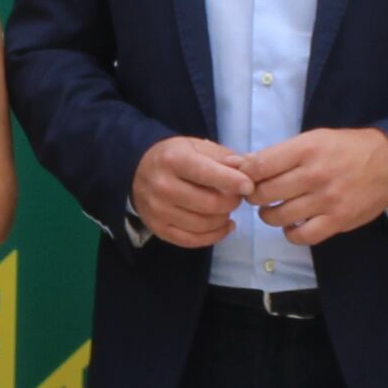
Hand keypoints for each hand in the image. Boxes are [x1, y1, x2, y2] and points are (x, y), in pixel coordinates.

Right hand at [128, 136, 249, 249]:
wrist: (137, 170)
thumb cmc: (174, 157)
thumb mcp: (196, 146)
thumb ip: (224, 157)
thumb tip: (247, 168)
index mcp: (173, 160)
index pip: (206, 174)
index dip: (232, 181)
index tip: (249, 186)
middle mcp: (162, 186)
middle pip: (209, 204)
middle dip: (231, 202)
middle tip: (237, 197)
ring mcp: (158, 211)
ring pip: (203, 224)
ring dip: (223, 218)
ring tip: (227, 209)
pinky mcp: (158, 229)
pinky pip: (192, 240)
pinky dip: (214, 236)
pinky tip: (224, 226)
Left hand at [235, 125, 387, 249]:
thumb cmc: (347, 148)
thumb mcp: (314, 139)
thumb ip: (279, 153)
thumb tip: (239, 164)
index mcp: (307, 149)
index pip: (260, 166)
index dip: (244, 175)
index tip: (245, 179)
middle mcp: (315, 174)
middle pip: (264, 193)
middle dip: (254, 196)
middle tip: (258, 195)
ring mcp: (327, 200)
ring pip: (279, 216)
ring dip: (269, 215)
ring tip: (274, 209)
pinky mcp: (338, 221)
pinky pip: (302, 236)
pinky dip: (290, 233)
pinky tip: (292, 225)